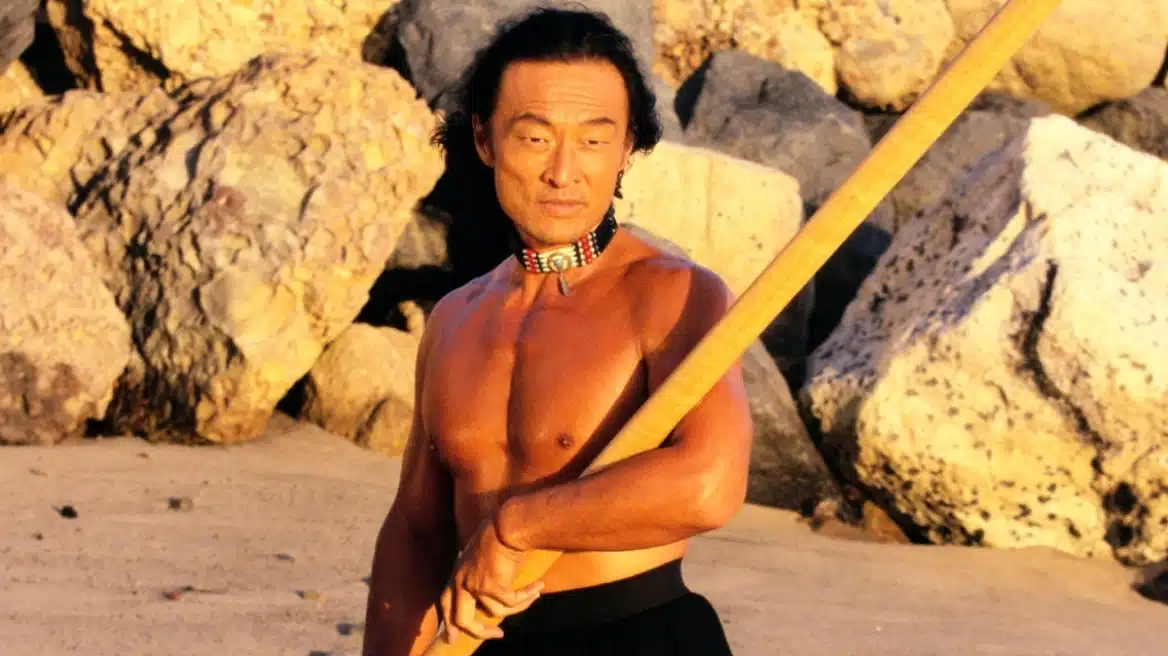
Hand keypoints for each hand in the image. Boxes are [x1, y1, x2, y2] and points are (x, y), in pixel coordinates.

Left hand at [439, 514, 542, 642]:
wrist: (507, 525)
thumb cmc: (498, 531)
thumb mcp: (481, 553)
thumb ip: (479, 571)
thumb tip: (492, 588)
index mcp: (456, 572)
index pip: (445, 603)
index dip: (448, 622)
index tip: (453, 638)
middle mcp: (461, 581)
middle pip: (461, 619)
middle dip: (478, 631)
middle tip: (498, 634)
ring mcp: (476, 586)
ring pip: (495, 612)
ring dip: (518, 607)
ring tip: (533, 597)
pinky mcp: (494, 587)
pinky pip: (512, 602)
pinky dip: (527, 596)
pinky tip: (538, 587)